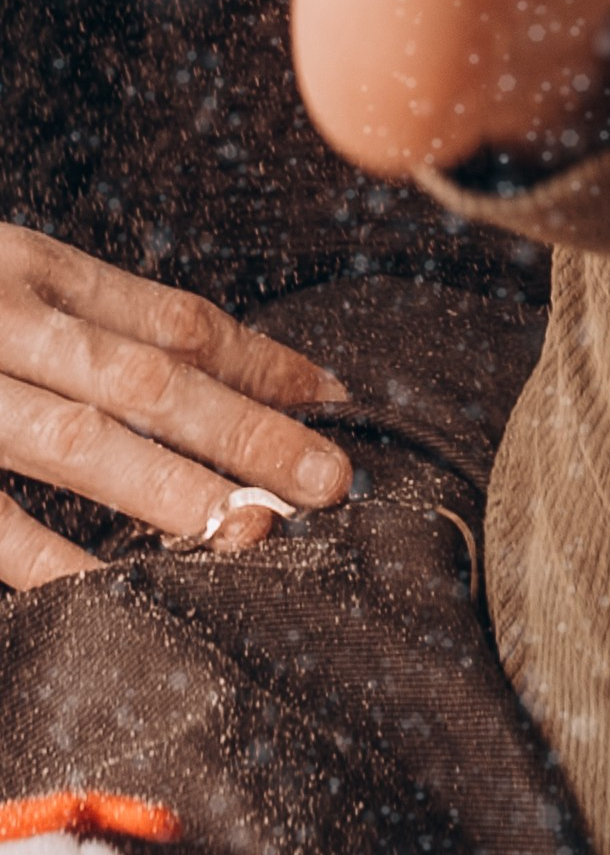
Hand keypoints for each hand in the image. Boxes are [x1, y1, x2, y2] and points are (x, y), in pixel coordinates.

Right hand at [0, 225, 350, 590]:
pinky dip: (57, 559)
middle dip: (247, 432)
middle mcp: (5, 324)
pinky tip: (125, 585)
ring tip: (248, 529)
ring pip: (79, 444)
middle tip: (326, 480)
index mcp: (36, 269)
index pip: (173, 320)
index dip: (262, 363)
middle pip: (148, 379)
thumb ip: (71, 320)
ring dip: (173, 490)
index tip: (332, 398)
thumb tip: (194, 378)